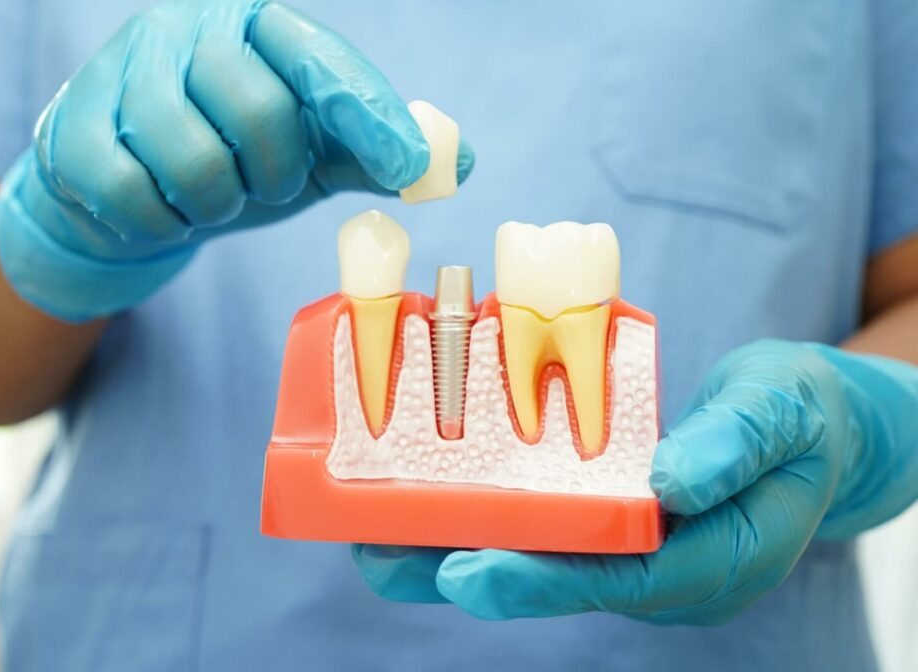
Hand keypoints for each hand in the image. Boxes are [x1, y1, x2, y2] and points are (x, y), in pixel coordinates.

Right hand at [0, 0, 472, 321]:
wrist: (132, 193)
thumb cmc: (233, 161)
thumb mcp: (310, 152)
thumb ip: (372, 150)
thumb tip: (455, 160)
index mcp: (256, 24)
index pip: (320, 60)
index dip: (369, 115)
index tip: (409, 168)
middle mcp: (187, 30)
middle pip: (258, 109)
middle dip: (274, 173)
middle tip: (263, 186)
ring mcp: (122, 72)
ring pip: (193, 159)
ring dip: (216, 202)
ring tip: (208, 196)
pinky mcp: (72, 127)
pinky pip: (132, 193)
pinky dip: (161, 222)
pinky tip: (158, 207)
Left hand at [353, 339, 917, 623]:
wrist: (813, 427)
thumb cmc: (801, 419)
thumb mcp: (782, 412)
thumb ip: (732, 444)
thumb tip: (668, 481)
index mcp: (712, 560)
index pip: (614, 577)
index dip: (537, 575)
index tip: (465, 569)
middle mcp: (661, 569)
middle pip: (558, 578)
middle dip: (470, 569)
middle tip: (386, 558)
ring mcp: (636, 550)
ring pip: (541, 559)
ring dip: (460, 547)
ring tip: (378, 538)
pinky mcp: (615, 524)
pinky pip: (547, 528)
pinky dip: (490, 516)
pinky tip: (430, 501)